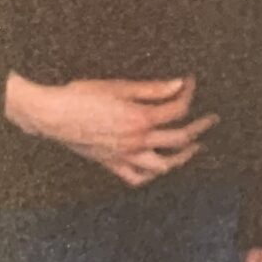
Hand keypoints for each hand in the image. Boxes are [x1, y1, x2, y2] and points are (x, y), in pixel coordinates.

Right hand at [3, 74, 216, 185]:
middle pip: (179, 139)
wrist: (50, 114)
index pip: (178, 109)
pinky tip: (158, 168)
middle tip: (211, 120)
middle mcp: (136, 141)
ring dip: (182, 157)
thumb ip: (152, 89)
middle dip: (200, 128)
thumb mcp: (119, 87)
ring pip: (162, 166)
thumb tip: (179, 84)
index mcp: (140, 118)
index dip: (190, 94)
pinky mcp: (111, 164)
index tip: (191, 84)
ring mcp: (124, 155)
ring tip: (193, 148)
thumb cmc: (80, 96)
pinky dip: (150, 175)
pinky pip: (135, 177)